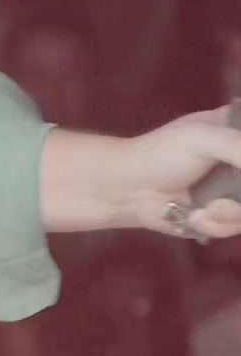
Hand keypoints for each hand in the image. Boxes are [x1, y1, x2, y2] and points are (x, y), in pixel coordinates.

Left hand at [123, 107, 240, 241]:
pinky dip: (216, 225)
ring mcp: (231, 189)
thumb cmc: (159, 154)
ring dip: (230, 214)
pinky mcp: (220, 215)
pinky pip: (235, 225)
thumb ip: (238, 146)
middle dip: (239, 198)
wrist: (126, 191)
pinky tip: (194, 217)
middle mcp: (237, 159)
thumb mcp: (201, 138)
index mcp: (234, 130)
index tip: (238, 169)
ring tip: (205, 210)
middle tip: (224, 202)